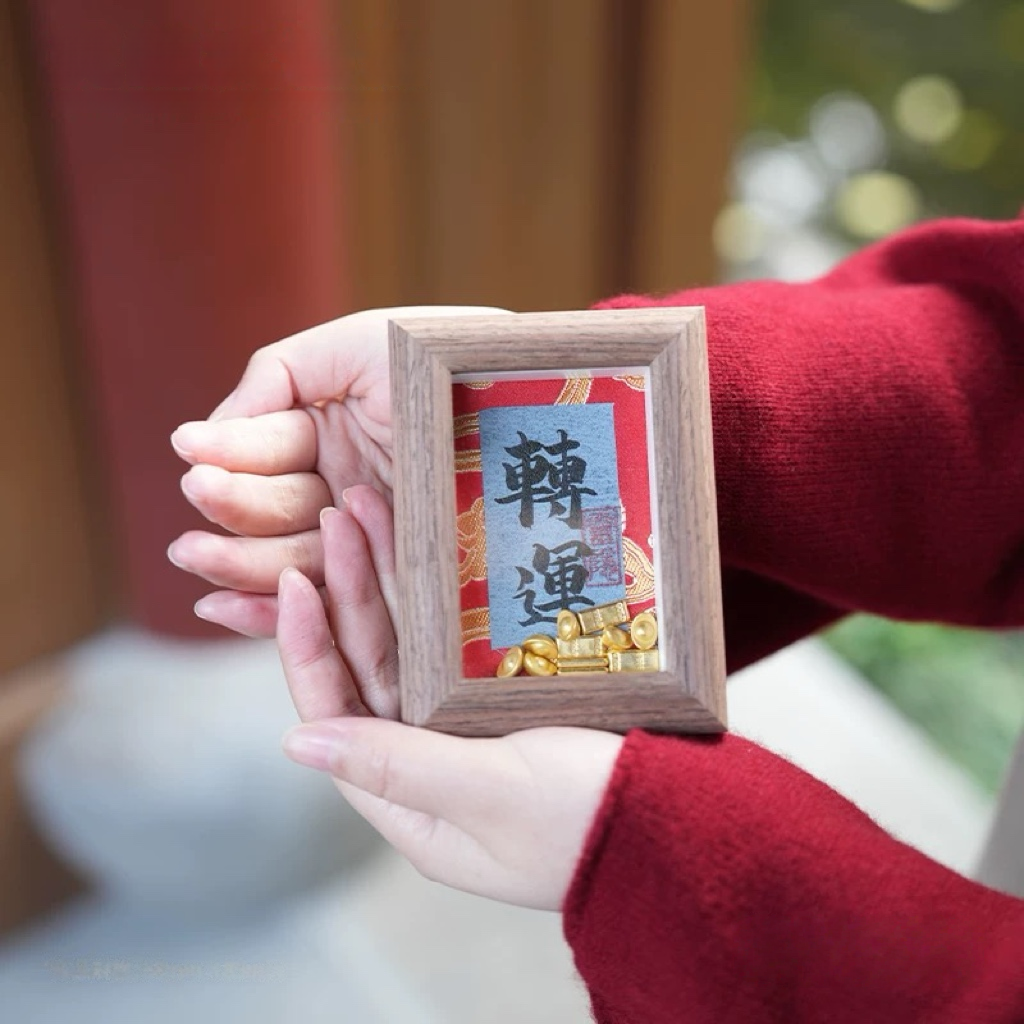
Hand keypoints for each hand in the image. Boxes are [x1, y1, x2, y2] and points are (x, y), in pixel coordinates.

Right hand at [167, 305, 508, 635]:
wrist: (524, 394)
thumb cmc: (444, 357)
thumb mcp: (358, 347)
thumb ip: (275, 377)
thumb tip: (197, 436)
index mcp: (324, 433)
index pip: (267, 450)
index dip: (231, 452)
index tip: (194, 451)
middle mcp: (336, 487)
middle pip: (269, 508)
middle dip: (231, 503)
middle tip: (201, 494)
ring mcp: (361, 537)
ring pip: (287, 558)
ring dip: (234, 560)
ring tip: (195, 557)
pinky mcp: (388, 580)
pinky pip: (327, 599)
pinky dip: (269, 610)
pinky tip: (222, 608)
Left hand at [275, 486, 622, 910]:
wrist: (688, 824)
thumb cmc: (591, 820)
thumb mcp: (492, 796)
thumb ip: (398, 766)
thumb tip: (297, 741)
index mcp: (411, 801)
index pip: (338, 714)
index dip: (310, 646)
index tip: (296, 580)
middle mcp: (432, 760)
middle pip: (373, 666)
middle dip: (352, 590)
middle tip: (342, 512)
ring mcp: (472, 725)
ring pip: (413, 642)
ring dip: (392, 577)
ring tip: (375, 505)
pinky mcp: (513, 697)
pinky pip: (460, 636)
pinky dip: (443, 589)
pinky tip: (431, 539)